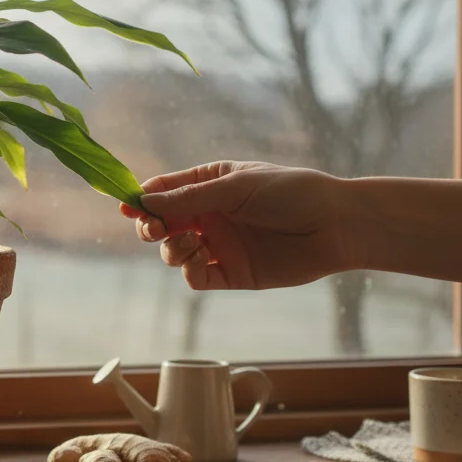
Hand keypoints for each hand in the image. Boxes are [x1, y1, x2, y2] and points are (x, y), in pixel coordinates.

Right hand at [119, 161, 356, 290]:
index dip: (142, 199)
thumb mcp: (234, 187)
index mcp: (210, 184)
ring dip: (171, 248)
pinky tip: (203, 257)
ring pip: (173, 252)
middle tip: (154, 229)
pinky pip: (195, 277)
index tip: (126, 206)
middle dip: (151, 226)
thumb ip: (188, 198)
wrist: (335, 226)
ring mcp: (219, 245)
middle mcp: (210, 215)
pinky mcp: (231, 273)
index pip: (164, 191)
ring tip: (189, 241)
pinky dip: (190, 270)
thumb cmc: (290, 192)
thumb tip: (143, 201)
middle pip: (162, 224)